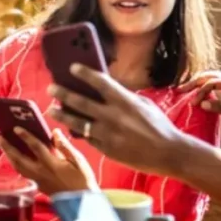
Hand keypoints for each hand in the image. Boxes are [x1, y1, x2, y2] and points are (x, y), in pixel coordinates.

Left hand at [0, 127, 97, 194]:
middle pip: (19, 159)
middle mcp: (40, 172)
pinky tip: (14, 158)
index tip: (16, 128)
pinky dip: (15, 164)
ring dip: (9, 156)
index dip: (25, 136)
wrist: (81, 202)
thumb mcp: (78, 161)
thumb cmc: (83, 180)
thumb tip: (54, 132)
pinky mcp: (37, 185)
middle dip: (7, 147)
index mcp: (51, 164)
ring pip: (18, 167)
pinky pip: (22, 173)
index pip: (35, 147)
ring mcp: (37, 180)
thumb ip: (64, 146)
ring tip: (3, 146)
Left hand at [46, 64, 188, 176]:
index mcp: (125, 102)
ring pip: (77, 123)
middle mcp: (113, 117)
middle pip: (82, 103)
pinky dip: (77, 131)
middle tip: (51, 88)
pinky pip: (86, 137)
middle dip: (64, 94)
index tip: (72, 67)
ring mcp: (107, 134)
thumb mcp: (144, 105)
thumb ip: (124, 97)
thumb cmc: (159, 126)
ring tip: (51, 109)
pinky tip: (68, 126)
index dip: (85, 73)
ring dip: (62, 115)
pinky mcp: (105, 149)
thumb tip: (108, 88)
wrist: (169, 153)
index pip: (101, 83)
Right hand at [179, 70, 220, 129]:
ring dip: (198, 83)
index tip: (193, 104)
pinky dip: (204, 89)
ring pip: (212, 79)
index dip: (200, 92)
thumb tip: (202, 104)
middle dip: (195, 82)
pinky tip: (199, 95)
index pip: (212, 83)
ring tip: (186, 89)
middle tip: (181, 90)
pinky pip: (215, 86)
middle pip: (210, 76)